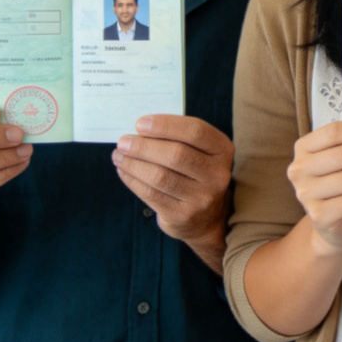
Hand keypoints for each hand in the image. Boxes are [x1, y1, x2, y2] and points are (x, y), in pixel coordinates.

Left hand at [113, 114, 233, 267]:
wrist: (207, 217)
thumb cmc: (195, 173)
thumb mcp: (199, 152)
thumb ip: (179, 138)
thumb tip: (142, 128)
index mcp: (223, 150)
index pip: (195, 131)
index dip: (166, 126)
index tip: (140, 123)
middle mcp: (217, 174)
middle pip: (176, 154)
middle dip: (144, 146)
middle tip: (123, 142)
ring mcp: (201, 197)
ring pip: (160, 176)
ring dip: (134, 164)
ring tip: (118, 155)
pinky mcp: (182, 215)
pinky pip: (151, 194)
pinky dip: (133, 180)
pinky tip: (124, 171)